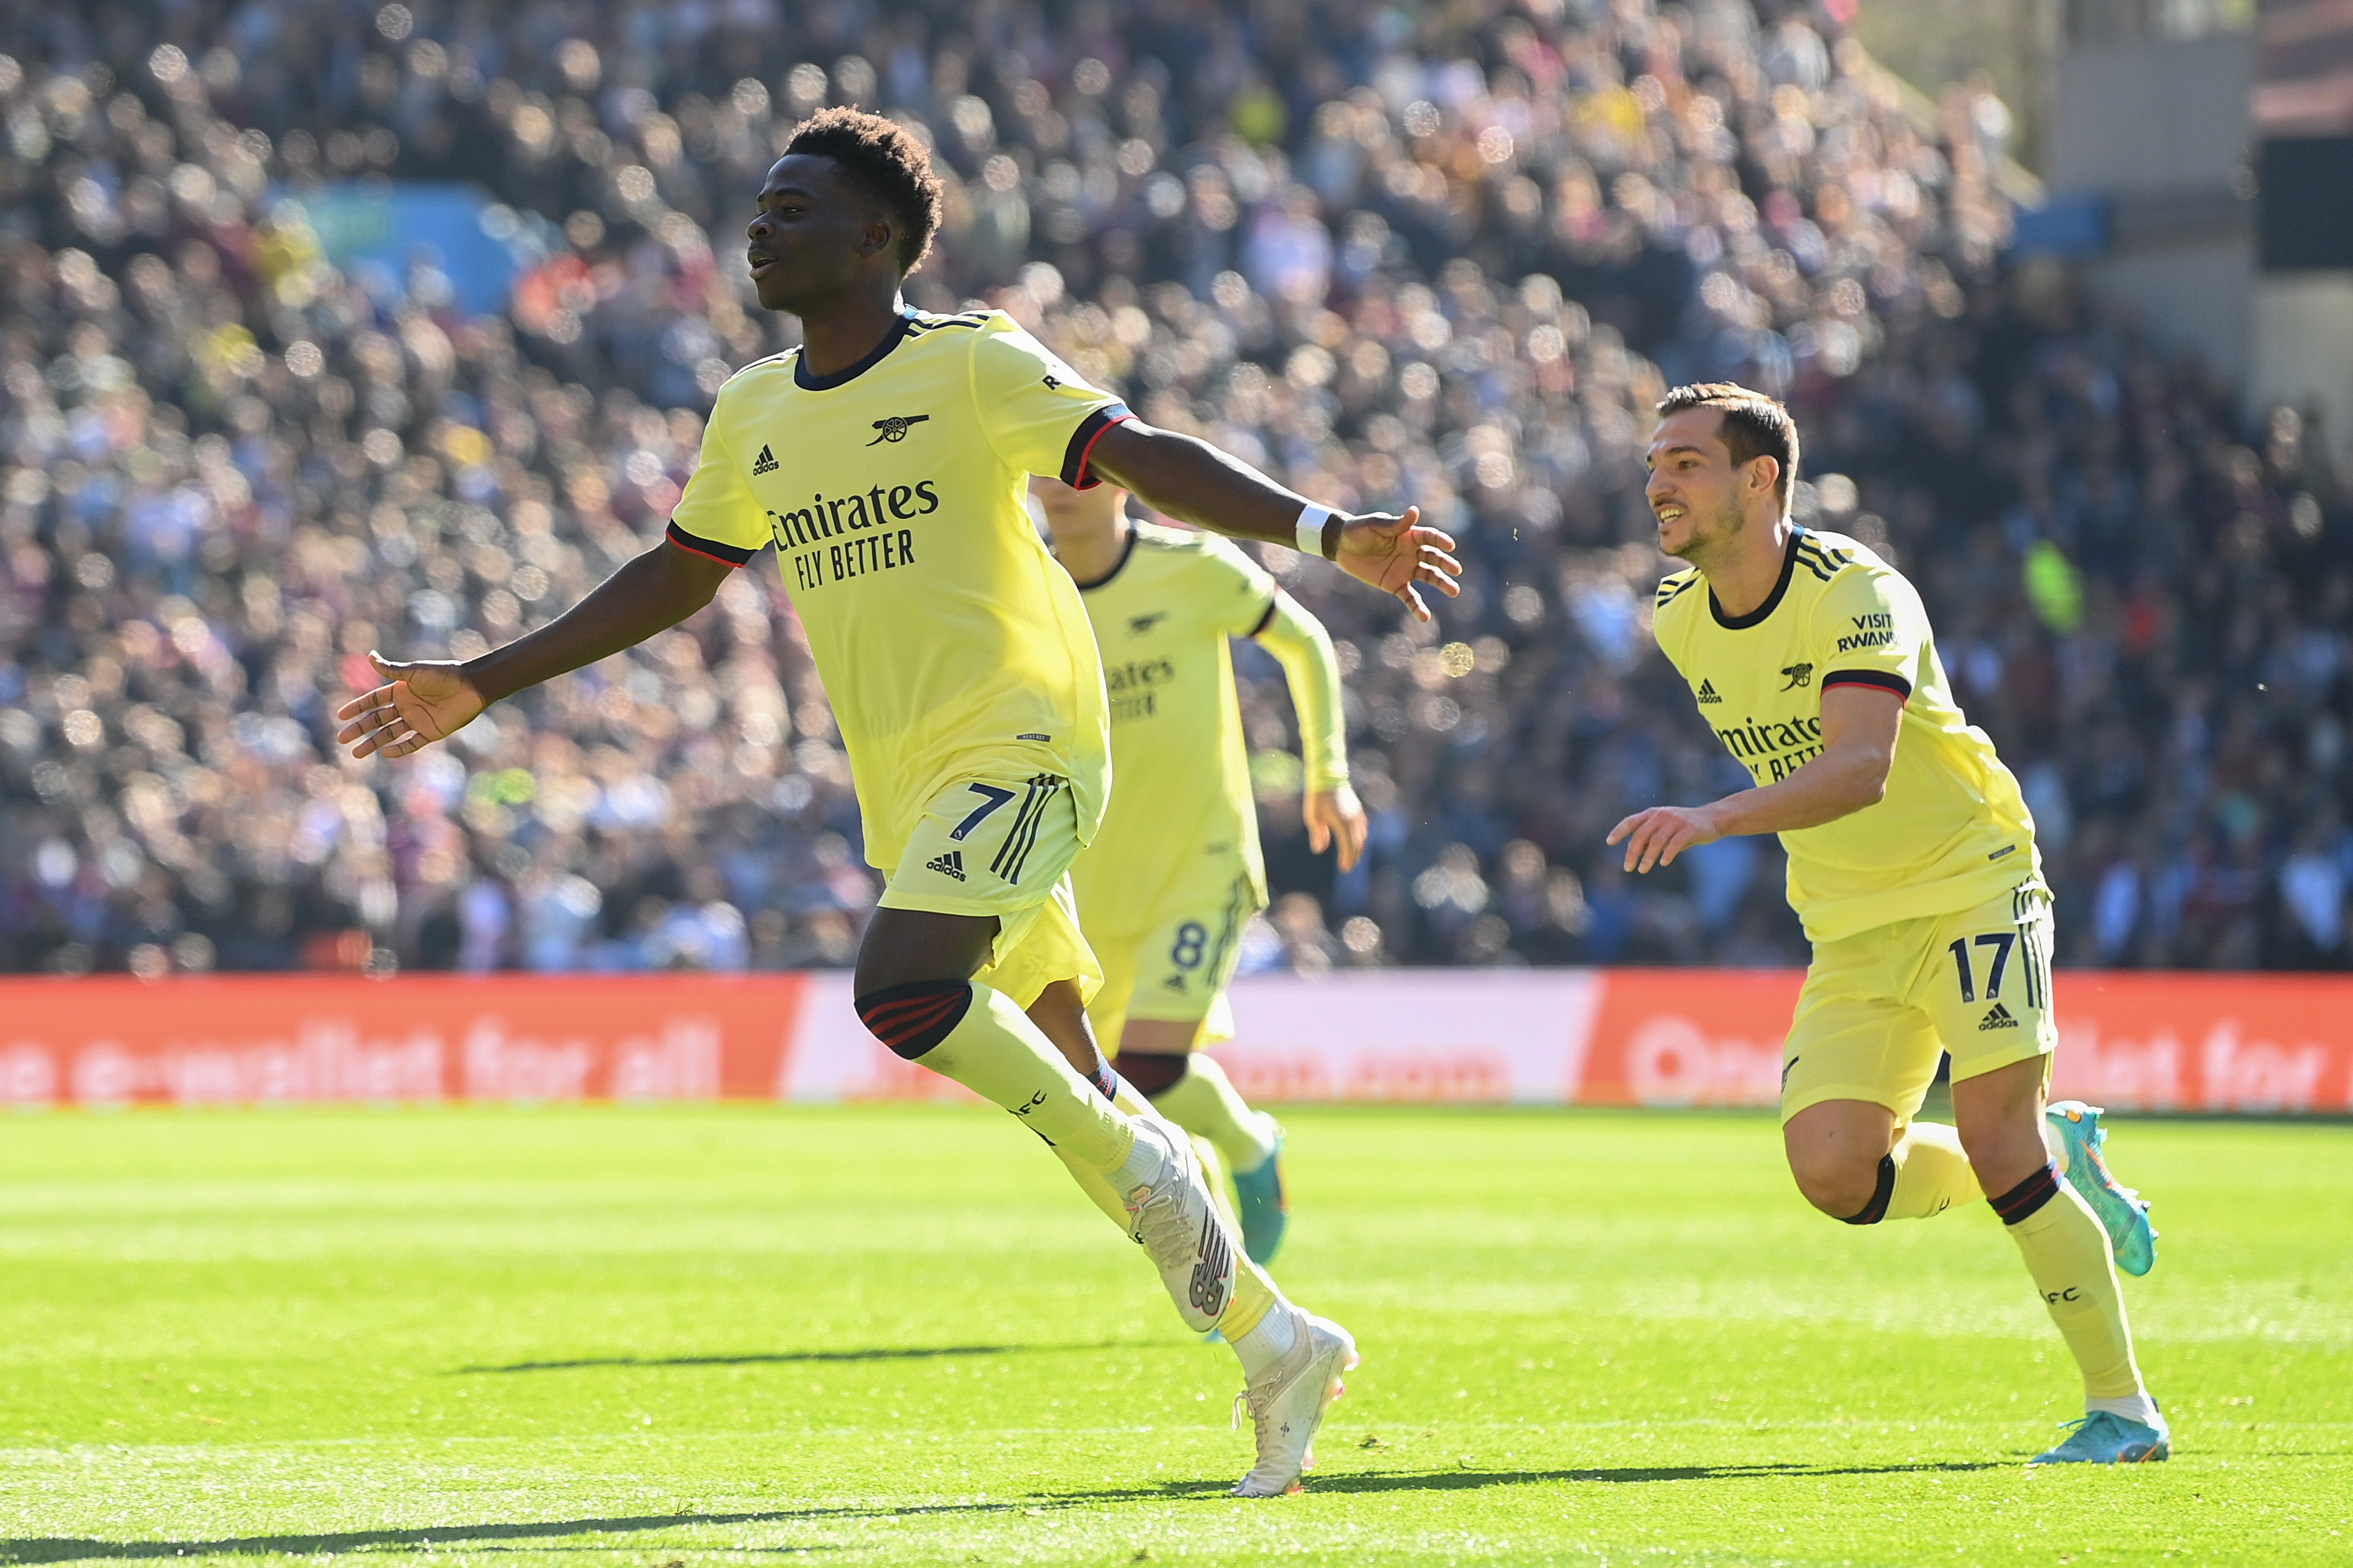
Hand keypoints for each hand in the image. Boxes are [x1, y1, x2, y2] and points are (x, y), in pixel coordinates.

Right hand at [335, 652, 487, 759]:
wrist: (472, 686)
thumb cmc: (444, 675)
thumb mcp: (415, 672)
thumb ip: (392, 670)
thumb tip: (369, 656)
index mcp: (401, 690)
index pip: (373, 701)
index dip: (357, 707)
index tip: (340, 715)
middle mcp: (407, 706)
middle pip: (377, 720)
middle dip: (359, 728)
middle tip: (342, 738)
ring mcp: (417, 720)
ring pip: (390, 734)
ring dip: (373, 743)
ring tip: (355, 753)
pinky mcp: (431, 732)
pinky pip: (411, 743)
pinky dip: (399, 749)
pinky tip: (385, 753)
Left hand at [1303, 784, 1368, 871]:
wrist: (1327, 774)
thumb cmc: (1317, 796)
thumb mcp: (1313, 817)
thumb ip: (1317, 835)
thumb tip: (1319, 850)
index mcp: (1343, 823)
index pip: (1349, 846)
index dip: (1347, 859)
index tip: (1344, 869)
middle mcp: (1353, 820)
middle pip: (1357, 843)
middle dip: (1354, 857)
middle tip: (1348, 867)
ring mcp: (1357, 813)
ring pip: (1362, 835)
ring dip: (1358, 848)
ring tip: (1352, 857)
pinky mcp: (1357, 808)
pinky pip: (1362, 827)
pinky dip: (1360, 837)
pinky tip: (1355, 840)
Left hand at [1334, 506, 1460, 621]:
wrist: (1341, 547)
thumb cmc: (1359, 530)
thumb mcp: (1375, 525)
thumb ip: (1395, 524)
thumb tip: (1414, 511)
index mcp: (1409, 536)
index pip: (1429, 538)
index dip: (1440, 541)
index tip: (1450, 547)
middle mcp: (1412, 553)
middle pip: (1433, 558)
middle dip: (1445, 564)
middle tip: (1456, 570)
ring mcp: (1405, 570)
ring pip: (1428, 577)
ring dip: (1441, 583)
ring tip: (1454, 591)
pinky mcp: (1395, 585)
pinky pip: (1409, 597)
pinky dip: (1417, 607)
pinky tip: (1425, 616)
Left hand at [1605, 803, 1723, 872]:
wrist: (1712, 819)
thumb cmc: (1683, 828)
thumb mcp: (1664, 829)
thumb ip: (1649, 838)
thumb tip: (1633, 852)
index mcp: (1652, 814)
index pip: (1631, 821)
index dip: (1619, 831)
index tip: (1609, 842)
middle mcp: (1662, 815)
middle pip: (1641, 834)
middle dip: (1632, 852)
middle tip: (1628, 868)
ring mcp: (1676, 820)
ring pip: (1657, 840)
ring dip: (1648, 857)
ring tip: (1642, 870)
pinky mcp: (1689, 828)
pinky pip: (1676, 842)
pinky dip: (1668, 853)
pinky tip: (1663, 863)